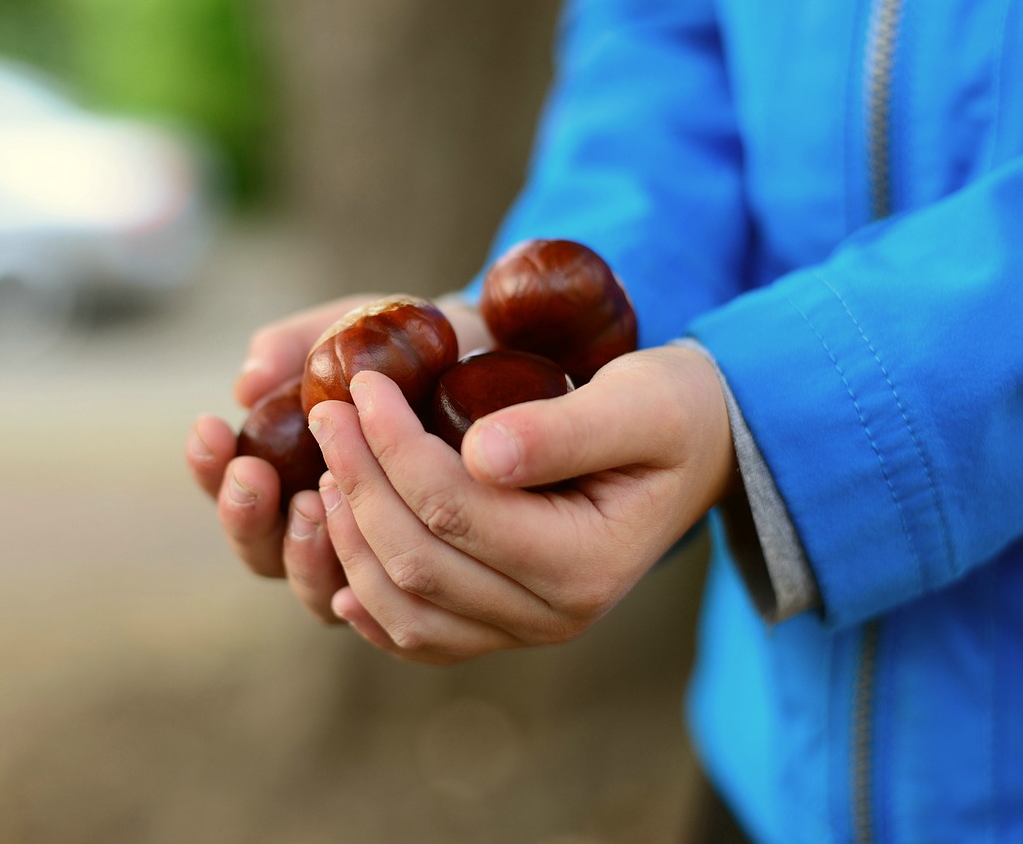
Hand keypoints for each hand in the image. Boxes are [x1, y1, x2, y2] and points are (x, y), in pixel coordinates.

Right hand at [186, 292, 491, 623]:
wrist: (502, 367)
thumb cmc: (416, 354)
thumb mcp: (357, 332)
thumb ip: (301, 347)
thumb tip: (248, 381)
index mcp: (291, 473)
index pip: (232, 488)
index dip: (208, 469)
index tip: (212, 428)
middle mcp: (326, 528)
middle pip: (261, 552)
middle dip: (246, 517)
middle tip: (254, 475)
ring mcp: (375, 562)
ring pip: (315, 590)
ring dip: (302, 552)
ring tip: (316, 501)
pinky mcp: (430, 586)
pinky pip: (388, 615)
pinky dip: (367, 591)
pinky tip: (363, 565)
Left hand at [308, 345, 734, 662]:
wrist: (695, 451)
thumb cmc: (670, 414)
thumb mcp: (640, 403)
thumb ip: (565, 429)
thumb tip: (481, 453)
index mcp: (584, 563)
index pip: (455, 508)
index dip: (393, 447)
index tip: (363, 385)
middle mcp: (553, 614)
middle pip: (418, 560)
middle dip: (360, 481)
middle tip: (328, 413)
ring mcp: (524, 629)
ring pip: (406, 607)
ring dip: (353, 539)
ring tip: (327, 469)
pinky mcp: (502, 625)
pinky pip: (422, 636)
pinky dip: (371, 607)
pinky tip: (337, 570)